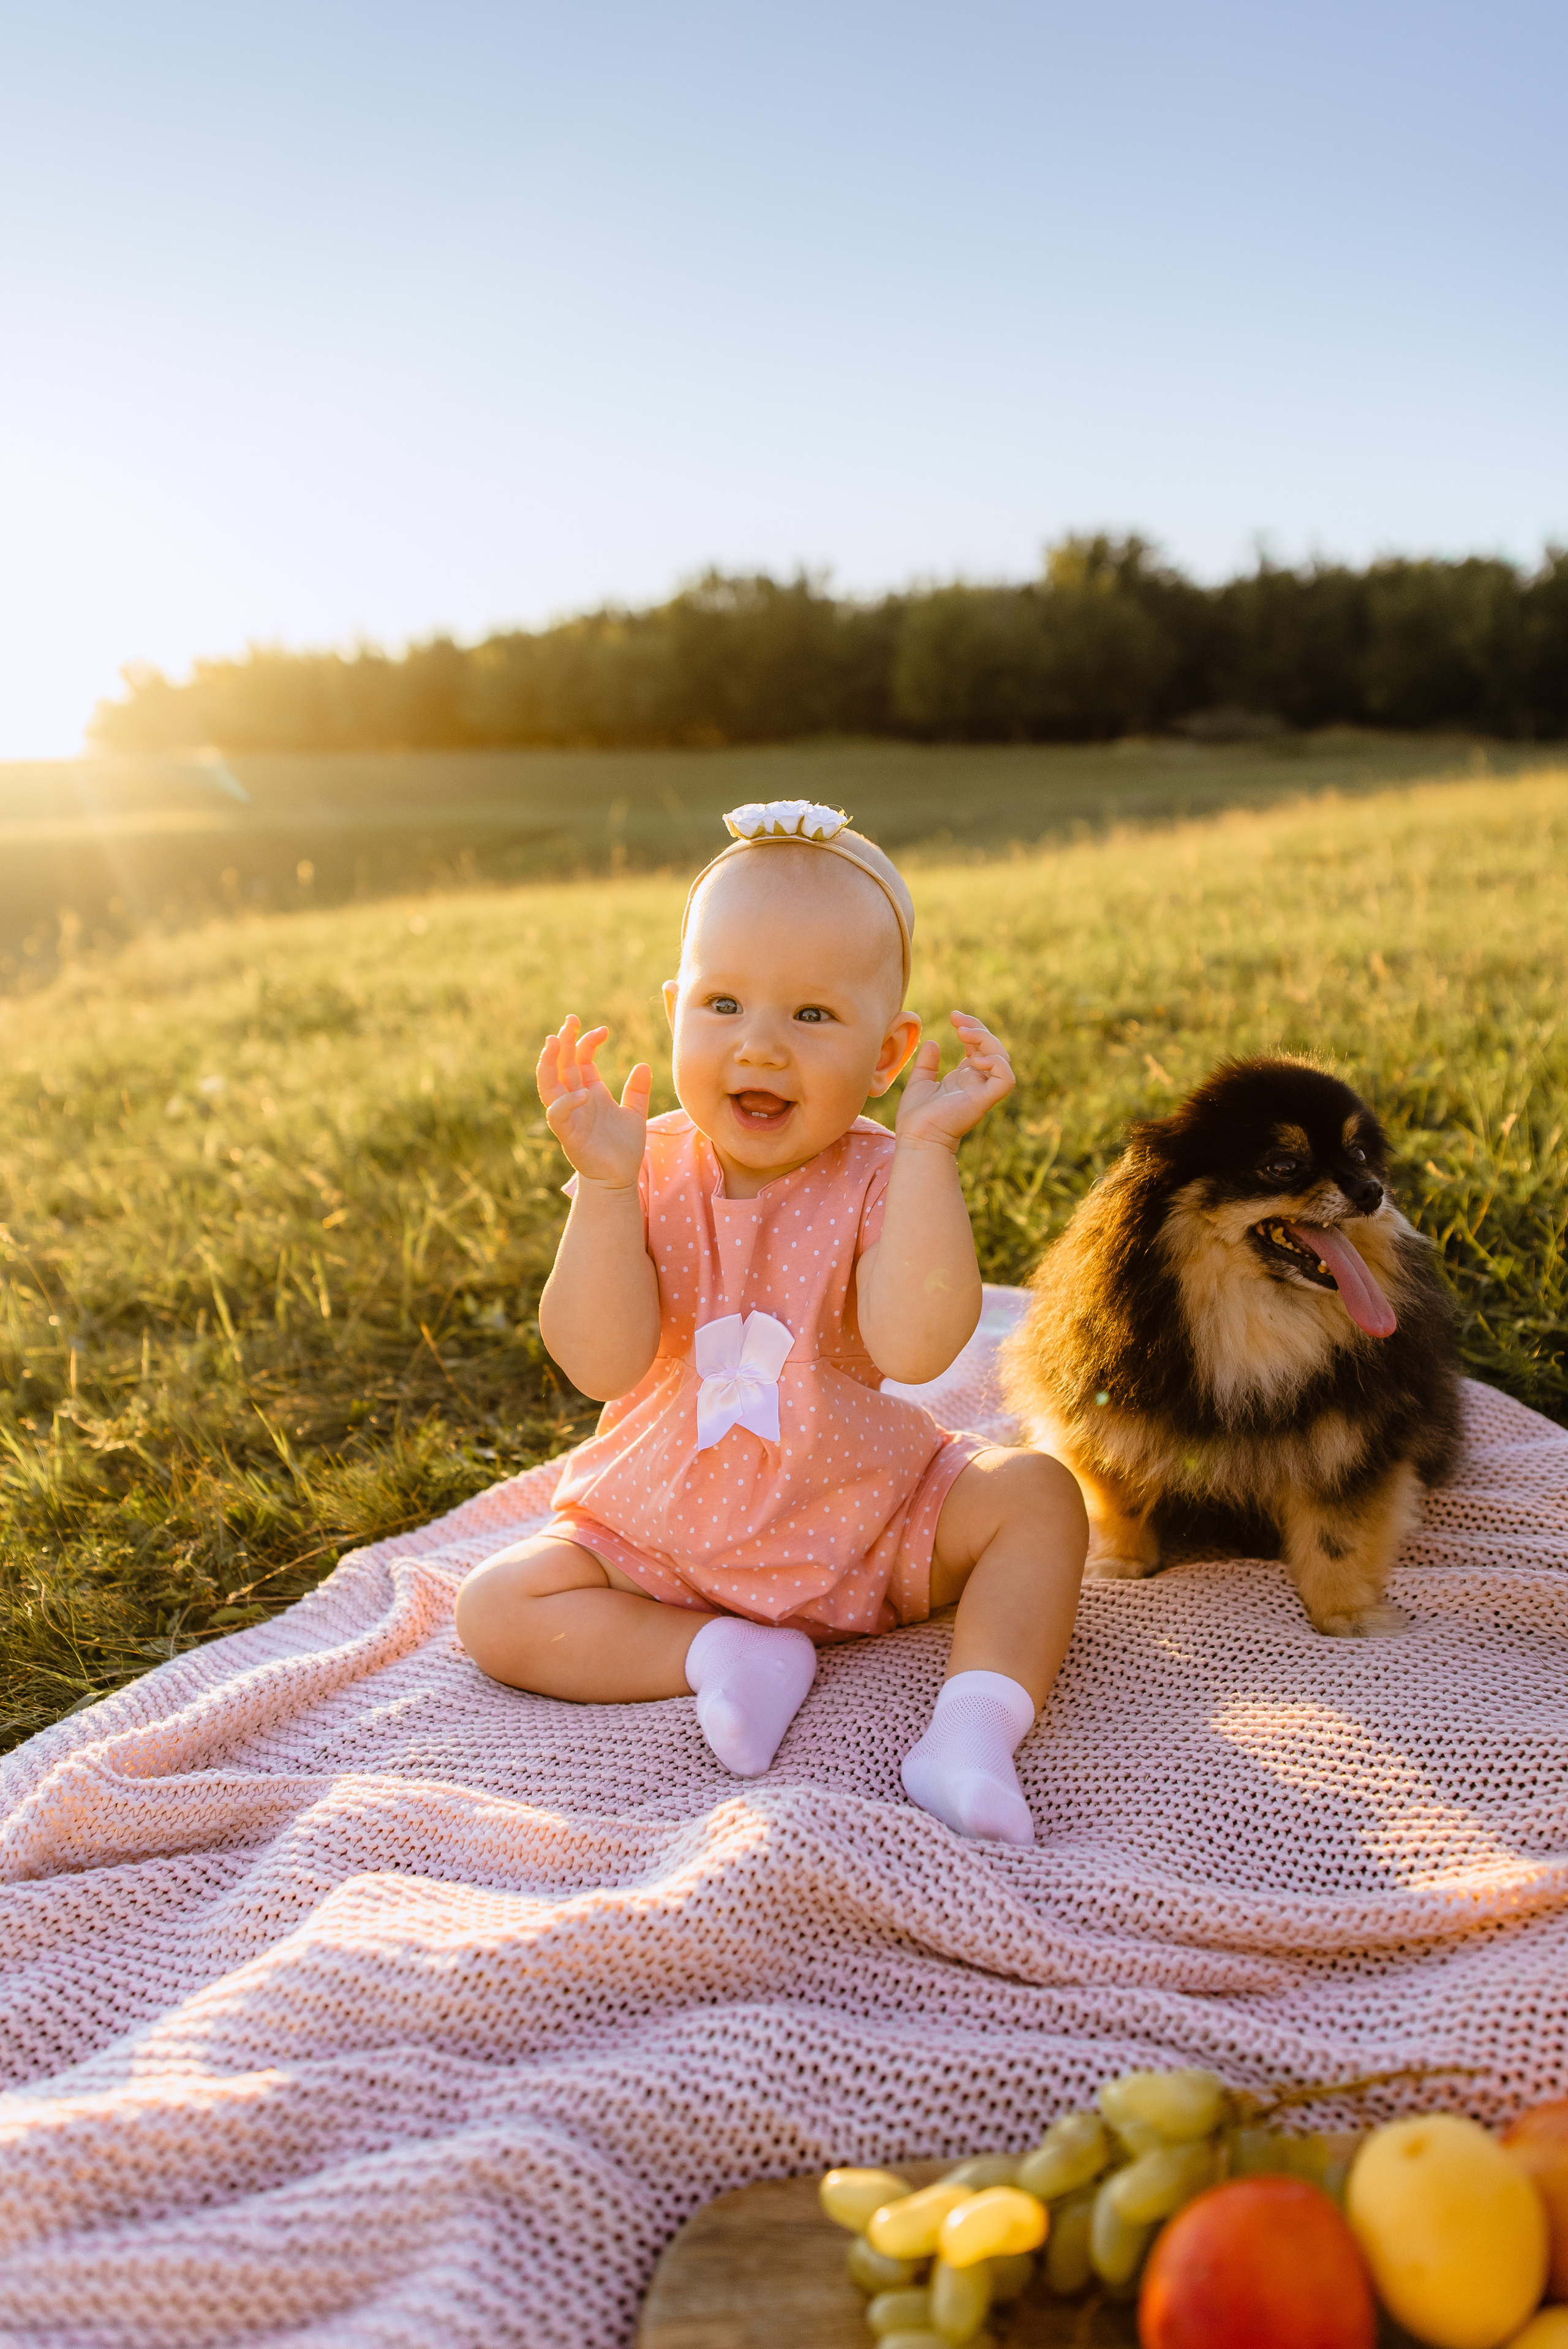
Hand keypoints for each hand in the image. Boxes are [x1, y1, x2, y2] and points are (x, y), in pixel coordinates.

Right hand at [537, 1014, 650, 1187]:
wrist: (619, 1179)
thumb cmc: (623, 1148)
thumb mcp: (635, 1114)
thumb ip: (637, 1091)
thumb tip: (643, 1065)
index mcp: (590, 1091)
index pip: (581, 1059)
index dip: (588, 1041)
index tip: (604, 1030)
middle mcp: (576, 1100)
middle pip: (562, 1064)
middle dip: (564, 1040)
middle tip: (571, 1020)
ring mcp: (570, 1116)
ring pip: (548, 1084)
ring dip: (549, 1063)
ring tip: (555, 1042)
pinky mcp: (568, 1134)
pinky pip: (558, 1114)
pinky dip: (567, 1102)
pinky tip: (584, 1093)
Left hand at [894, 1011, 1014, 1151]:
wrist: (916, 1136)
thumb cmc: (916, 1117)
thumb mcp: (919, 1083)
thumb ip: (927, 1064)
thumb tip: (933, 1042)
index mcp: (965, 1078)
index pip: (979, 1046)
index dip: (972, 1027)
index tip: (953, 1017)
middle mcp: (977, 1082)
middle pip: (993, 1048)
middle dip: (979, 1028)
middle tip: (957, 1020)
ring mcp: (983, 1091)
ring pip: (1003, 1058)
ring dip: (986, 1040)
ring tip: (963, 1034)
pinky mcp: (985, 1099)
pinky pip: (1006, 1078)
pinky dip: (995, 1063)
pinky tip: (973, 1059)